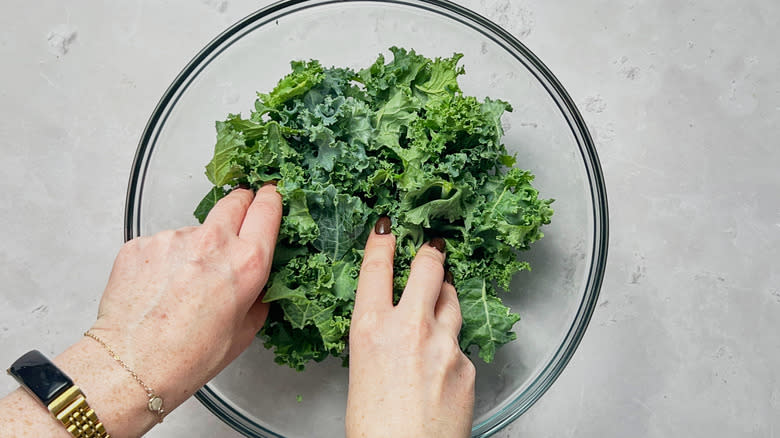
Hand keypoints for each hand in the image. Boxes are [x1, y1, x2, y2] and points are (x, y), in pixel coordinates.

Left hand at [86, 185, 280, 432]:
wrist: (131, 365)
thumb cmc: (188, 357)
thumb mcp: (244, 332)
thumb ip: (257, 297)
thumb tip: (256, 284)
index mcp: (246, 263)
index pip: (266, 209)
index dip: (270, 200)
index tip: (270, 196)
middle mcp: (212, 242)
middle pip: (233, 201)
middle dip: (240, 205)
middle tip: (236, 224)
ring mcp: (173, 238)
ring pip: (195, 229)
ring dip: (197, 245)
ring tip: (183, 283)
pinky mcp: (141, 243)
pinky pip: (162, 243)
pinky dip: (165, 259)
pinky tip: (158, 288)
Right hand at [346, 219, 475, 437]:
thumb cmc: (376, 427)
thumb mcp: (363, 371)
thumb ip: (381, 341)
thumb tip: (394, 331)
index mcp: (372, 328)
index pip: (377, 269)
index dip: (382, 242)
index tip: (386, 228)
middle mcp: (410, 328)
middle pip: (428, 270)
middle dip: (431, 255)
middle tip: (433, 249)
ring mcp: (444, 344)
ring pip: (452, 302)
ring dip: (446, 296)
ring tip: (442, 296)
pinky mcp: (467, 364)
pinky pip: (461, 345)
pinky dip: (452, 348)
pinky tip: (443, 365)